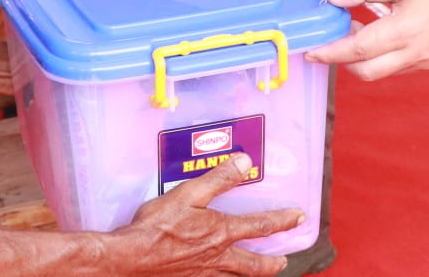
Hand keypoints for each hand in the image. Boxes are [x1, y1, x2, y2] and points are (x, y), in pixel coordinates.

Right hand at [109, 153, 299, 276]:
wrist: (131, 259)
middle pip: (254, 264)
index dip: (282, 221)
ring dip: (252, 274)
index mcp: (221, 233)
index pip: (261, 226)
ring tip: (260, 272)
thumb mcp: (188, 194)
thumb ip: (218, 179)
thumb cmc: (157, 226)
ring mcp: (204, 273)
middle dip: (272, 262)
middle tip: (284, 260)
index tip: (298, 218)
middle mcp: (218, 257)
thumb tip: (245, 162)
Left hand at [305, 0, 428, 79]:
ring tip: (352, 32)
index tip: (310, 52)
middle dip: (340, 61)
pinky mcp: (427, 63)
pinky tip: (375, 36)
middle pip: (365, 71)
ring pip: (379, 72)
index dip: (330, 52)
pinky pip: (394, 68)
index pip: (357, 49)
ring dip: (359, 59)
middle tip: (326, 41)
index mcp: (405, 30)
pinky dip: (377, 58)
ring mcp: (422, 62)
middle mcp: (413, 53)